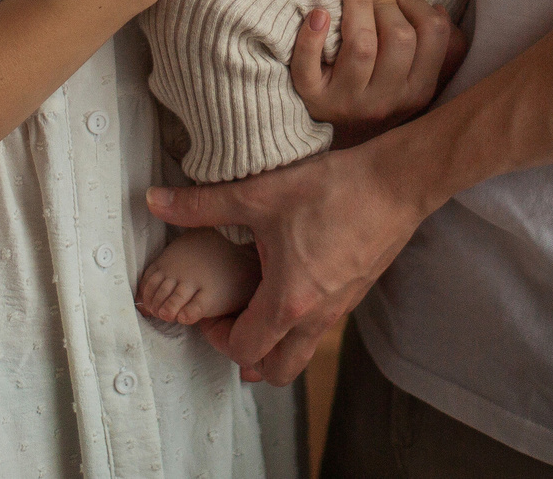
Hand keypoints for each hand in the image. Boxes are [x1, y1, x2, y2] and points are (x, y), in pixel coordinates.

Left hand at [147, 134, 433, 385]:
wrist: (399, 181)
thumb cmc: (332, 189)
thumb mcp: (258, 194)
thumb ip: (201, 205)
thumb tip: (154, 202)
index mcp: (288, 303)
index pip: (243, 351)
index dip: (216, 337)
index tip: (208, 310)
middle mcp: (316, 318)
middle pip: (277, 370)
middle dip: (248, 356)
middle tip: (230, 319)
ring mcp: (341, 309)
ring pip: (301, 352)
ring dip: (275, 342)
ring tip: (256, 303)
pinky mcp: (356, 292)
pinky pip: (321, 327)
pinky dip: (299, 321)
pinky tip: (290, 279)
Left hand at [292, 0, 466, 148]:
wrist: (337, 137)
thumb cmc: (378, 92)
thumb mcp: (414, 78)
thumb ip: (434, 48)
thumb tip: (437, 8)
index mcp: (418, 90)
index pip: (431, 36)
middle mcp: (387, 99)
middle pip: (398, 38)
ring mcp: (348, 102)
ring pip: (361, 46)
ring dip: (357, 2)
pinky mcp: (313, 99)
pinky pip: (309, 68)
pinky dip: (310, 39)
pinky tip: (317, 12)